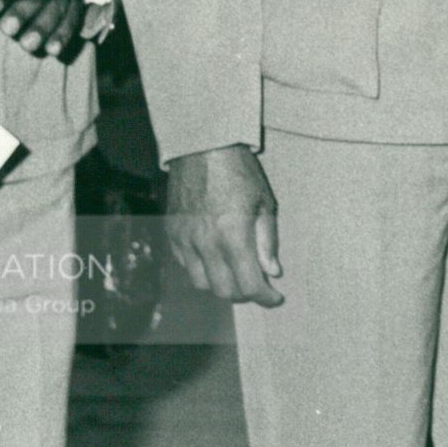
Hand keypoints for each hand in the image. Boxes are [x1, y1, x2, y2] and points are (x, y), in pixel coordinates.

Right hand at [165, 147, 282, 306]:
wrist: (203, 149)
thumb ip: (267, 241)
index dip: (265, 297)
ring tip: (237, 274)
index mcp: (233, 235)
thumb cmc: (239, 173)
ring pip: (202, 284)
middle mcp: (205, 243)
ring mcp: (185, 240)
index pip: (249, 284)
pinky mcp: (173, 234)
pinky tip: (216, 259)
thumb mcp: (264, 204)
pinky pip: (186, 266)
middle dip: (245, 295)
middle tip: (259, 286)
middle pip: (224, 291)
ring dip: (222, 286)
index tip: (274, 297)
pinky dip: (203, 271)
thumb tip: (273, 271)